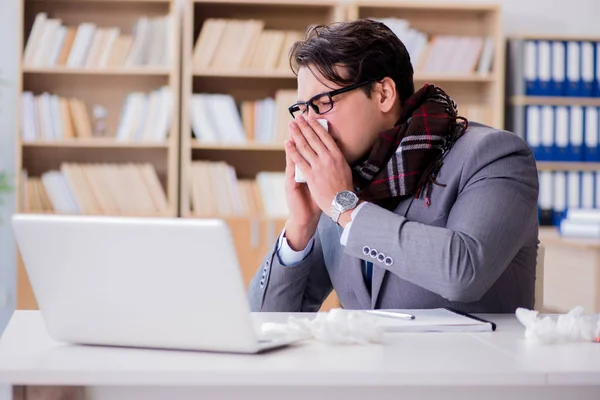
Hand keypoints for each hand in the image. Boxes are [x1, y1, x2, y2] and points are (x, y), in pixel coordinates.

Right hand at [283, 127, 321, 250]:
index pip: (309, 149)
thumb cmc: (316, 201)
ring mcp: (294, 176)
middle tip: (299, 118)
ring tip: (293, 127)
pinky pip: (291, 167)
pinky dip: (291, 156)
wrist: (306, 217)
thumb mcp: (321, 184)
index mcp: (308, 170)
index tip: (312, 122)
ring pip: (294, 154)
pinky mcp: (291, 183)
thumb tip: (334, 158)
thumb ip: (324, 171)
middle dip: (301, 133)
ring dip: (294, 140)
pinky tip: (289, 146)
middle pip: (301, 148)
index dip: (310, 136)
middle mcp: (300, 171)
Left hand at [285, 115, 354, 218]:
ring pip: (305, 147)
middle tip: (297, 117)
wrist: (342, 203)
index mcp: (337, 156)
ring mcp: (319, 167)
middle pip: (313, 138)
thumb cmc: (344, 187)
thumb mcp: (345, 168)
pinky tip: (287, 143)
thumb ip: (337, 158)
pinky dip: (292, 151)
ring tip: (291, 125)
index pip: (325, 137)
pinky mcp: (311, 176)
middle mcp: (328, 158)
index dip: (316, 126)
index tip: (310, 118)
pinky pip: (299, 161)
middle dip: (304, 126)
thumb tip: (333, 148)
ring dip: (297, 134)